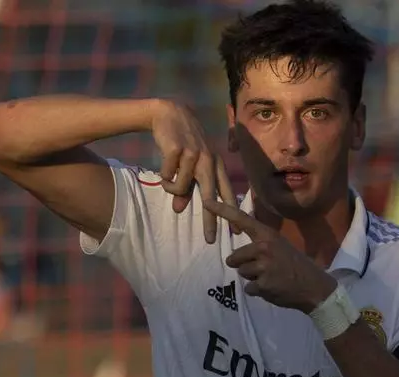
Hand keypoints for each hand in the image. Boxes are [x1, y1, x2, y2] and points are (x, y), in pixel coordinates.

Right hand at [150, 100, 239, 242]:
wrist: (168, 114)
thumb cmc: (182, 142)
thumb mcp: (188, 165)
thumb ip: (187, 187)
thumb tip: (179, 209)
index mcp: (216, 164)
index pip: (226, 192)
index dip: (231, 212)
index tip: (236, 231)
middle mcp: (209, 160)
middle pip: (210, 196)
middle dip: (211, 220)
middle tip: (210, 239)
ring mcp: (194, 154)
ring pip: (181, 187)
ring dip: (171, 187)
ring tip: (167, 178)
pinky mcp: (178, 150)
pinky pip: (167, 177)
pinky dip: (163, 175)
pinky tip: (164, 165)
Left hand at [203, 200, 336, 312]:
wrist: (313, 285)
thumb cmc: (294, 264)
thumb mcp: (279, 244)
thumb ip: (260, 240)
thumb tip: (241, 228)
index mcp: (268, 235)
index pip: (242, 219)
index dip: (223, 210)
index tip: (206, 201)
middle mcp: (264, 248)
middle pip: (234, 258)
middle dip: (243, 265)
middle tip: (263, 268)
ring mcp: (264, 267)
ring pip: (242, 274)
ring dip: (252, 279)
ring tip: (270, 277)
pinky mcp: (263, 285)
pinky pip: (249, 289)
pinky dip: (259, 291)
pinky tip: (273, 287)